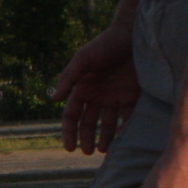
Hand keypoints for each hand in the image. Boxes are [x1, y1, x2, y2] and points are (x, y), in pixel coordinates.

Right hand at [52, 26, 139, 152]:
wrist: (134, 35)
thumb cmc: (105, 44)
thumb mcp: (83, 59)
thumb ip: (69, 78)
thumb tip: (53, 99)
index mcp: (82, 88)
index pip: (72, 115)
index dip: (69, 132)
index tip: (70, 147)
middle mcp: (97, 95)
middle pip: (89, 122)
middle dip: (86, 138)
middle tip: (87, 152)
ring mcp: (116, 97)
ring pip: (108, 124)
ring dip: (106, 138)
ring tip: (104, 150)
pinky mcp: (133, 96)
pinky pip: (129, 118)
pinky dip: (126, 130)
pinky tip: (124, 140)